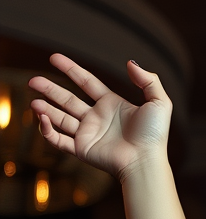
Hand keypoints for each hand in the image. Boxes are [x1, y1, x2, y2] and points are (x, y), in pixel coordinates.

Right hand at [29, 55, 171, 180]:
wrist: (145, 161)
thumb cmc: (154, 135)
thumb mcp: (159, 103)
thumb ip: (148, 80)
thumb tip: (130, 62)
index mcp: (112, 105)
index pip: (87, 82)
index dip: (71, 69)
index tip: (54, 57)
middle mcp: (98, 118)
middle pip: (68, 99)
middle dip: (50, 89)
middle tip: (32, 81)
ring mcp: (89, 134)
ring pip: (60, 118)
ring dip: (45, 109)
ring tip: (34, 101)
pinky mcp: (82, 149)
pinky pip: (58, 140)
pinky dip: (47, 130)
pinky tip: (41, 118)